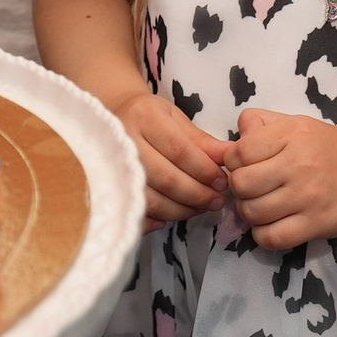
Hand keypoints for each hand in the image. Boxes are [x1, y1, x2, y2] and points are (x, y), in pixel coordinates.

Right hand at [106, 92, 230, 227]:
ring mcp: (111, 165)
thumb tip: (229, 155)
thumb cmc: (150, 118)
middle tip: (216, 201)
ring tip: (200, 208)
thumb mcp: (175, 119)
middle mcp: (124, 140)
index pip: (180, 151)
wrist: (114, 118)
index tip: (222, 182)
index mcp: (144, 116)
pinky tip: (168, 218)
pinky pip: (133, 210)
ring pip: (152, 199)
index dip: (204, 170)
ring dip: (181, 210)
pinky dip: (153, 220)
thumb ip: (202, 140)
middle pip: (167, 178)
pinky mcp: (107, 185)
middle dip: (197, 194)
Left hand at [224, 109, 336, 250]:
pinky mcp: (317, 225)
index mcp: (292, 134)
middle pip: (241, 184)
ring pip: (252, 213)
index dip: (234, 161)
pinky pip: (272, 238)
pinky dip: (263, 235)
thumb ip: (262, 123)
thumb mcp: (298, 124)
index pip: (239, 152)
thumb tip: (234, 139)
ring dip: (249, 213)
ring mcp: (308, 197)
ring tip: (261, 206)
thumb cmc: (330, 148)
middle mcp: (300, 164)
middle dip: (239, 189)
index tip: (245, 166)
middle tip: (252, 188)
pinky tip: (271, 225)